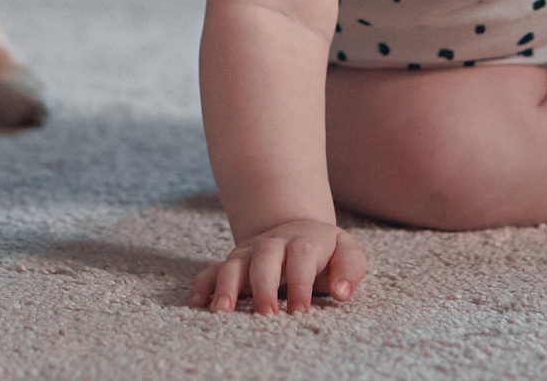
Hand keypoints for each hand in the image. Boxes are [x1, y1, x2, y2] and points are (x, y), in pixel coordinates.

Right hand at [187, 219, 365, 314]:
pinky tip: (196, 305)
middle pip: (264, 259)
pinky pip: (210, 271)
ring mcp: (248, 254)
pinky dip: (202, 286)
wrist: (296, 230)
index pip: (301, 258)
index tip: (301, 311)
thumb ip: (350, 269)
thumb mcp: (346, 252)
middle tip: (266, 316)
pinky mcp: (232, 264)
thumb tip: (341, 292)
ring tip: (222, 312)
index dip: (300, 283)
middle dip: (263, 287)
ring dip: (226, 287)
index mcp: (303, 242)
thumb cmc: (325, 252)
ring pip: (233, 265)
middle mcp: (271, 245)